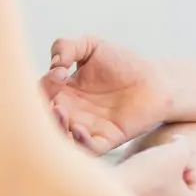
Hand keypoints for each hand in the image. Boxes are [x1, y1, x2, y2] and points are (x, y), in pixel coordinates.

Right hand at [41, 36, 172, 154]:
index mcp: (63, 91)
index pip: (39, 94)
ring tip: (61, 113)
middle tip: (53, 102)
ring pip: (62, 138)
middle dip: (41, 114)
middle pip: (44, 120)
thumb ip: (66, 46)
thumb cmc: (123, 62)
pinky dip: (79, 142)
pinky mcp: (106, 140)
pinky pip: (87, 149)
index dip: (42, 86)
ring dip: (57, 129)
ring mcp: (86, 128)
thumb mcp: (91, 45)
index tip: (59, 74)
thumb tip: (53, 66)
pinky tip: (79, 128)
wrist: (155, 79)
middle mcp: (71, 112)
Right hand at [113, 135, 195, 195]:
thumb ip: (185, 146)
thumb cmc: (145, 178)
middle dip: (166, 174)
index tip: (167, 161)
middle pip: (177, 193)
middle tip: (152, 165)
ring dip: (148, 184)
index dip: (185, 165)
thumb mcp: (174, 153)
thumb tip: (180, 145)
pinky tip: (123, 186)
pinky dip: (133, 195)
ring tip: (135, 174)